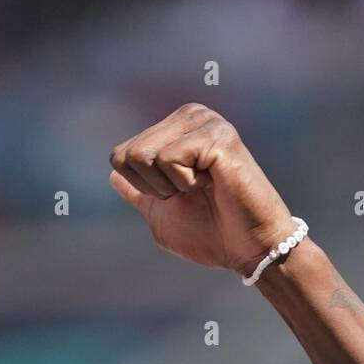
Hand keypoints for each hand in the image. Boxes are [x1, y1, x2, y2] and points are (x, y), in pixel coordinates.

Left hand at [109, 103, 294, 276]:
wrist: (249, 248)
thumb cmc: (212, 233)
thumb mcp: (162, 214)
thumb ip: (138, 192)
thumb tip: (114, 174)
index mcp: (174, 129)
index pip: (120, 156)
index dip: (141, 188)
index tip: (177, 195)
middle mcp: (190, 115)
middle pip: (128, 154)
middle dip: (153, 188)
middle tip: (191, 194)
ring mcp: (205, 121)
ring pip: (143, 155)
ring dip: (168, 186)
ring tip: (203, 188)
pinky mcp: (217, 135)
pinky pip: (168, 159)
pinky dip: (184, 183)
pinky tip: (213, 184)